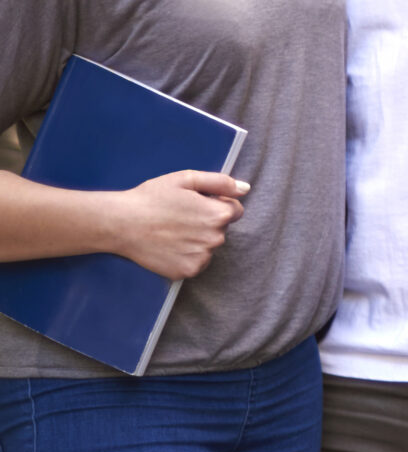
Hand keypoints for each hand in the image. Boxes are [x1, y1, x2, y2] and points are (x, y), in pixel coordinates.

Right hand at [113, 169, 244, 279]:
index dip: (216, 204)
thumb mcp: (186, 179)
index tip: (195, 204)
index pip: (235, 211)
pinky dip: (186, 255)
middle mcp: (214, 239)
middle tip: (178, 217)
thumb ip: (220, 183)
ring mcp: (201, 258)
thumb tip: (245, 189)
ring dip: (197, 240)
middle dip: (206, 222)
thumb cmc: (152, 198)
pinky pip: (195, 262)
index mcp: (218, 215)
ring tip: (171, 231)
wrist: (119, 223)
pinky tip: (168, 245)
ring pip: (208, 247)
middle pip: (221, 229)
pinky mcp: (186, 272)